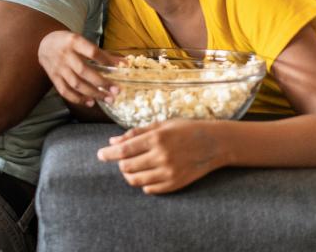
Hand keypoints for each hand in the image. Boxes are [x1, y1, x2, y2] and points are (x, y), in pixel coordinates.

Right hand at [37, 31, 118, 106]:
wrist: (44, 44)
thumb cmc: (67, 42)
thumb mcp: (82, 41)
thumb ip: (101, 53)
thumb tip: (123, 62)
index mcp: (74, 42)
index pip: (91, 51)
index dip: (105, 60)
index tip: (119, 67)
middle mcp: (65, 55)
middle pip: (83, 71)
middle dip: (101, 82)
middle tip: (116, 90)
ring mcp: (58, 68)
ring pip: (75, 84)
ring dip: (92, 93)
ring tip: (107, 99)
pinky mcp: (54, 78)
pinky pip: (65, 91)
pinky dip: (78, 99)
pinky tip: (90, 102)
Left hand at [97, 119, 224, 193]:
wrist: (215, 143)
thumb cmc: (185, 129)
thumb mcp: (160, 125)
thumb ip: (135, 133)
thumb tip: (113, 141)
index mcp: (156, 139)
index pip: (123, 150)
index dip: (108, 153)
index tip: (100, 154)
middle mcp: (162, 157)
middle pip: (126, 167)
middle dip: (119, 163)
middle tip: (120, 159)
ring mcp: (169, 172)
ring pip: (136, 180)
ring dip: (129, 174)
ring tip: (132, 167)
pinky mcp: (176, 184)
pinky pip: (150, 189)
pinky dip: (143, 184)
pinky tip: (147, 174)